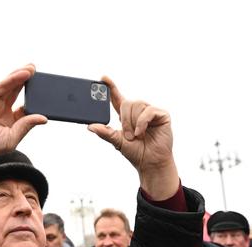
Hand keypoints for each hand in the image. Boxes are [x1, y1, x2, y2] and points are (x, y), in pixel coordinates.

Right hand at [0, 65, 46, 176]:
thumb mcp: (11, 138)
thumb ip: (26, 126)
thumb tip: (43, 118)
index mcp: (9, 123)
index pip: (25, 108)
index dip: (35, 101)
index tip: (46, 95)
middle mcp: (2, 111)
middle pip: (18, 94)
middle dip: (29, 84)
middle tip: (41, 75)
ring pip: (11, 86)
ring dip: (22, 76)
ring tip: (33, 68)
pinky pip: (3, 85)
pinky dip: (13, 78)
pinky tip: (24, 73)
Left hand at [88, 77, 179, 200]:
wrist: (150, 163)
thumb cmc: (136, 152)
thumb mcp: (117, 141)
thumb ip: (105, 132)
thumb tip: (90, 126)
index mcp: (127, 115)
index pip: (117, 98)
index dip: (111, 87)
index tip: (103, 78)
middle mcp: (139, 111)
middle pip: (127, 102)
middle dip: (124, 119)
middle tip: (127, 135)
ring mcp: (150, 112)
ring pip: (137, 105)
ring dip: (133, 122)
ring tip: (136, 135)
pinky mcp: (161, 115)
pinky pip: (148, 111)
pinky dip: (142, 122)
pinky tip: (141, 132)